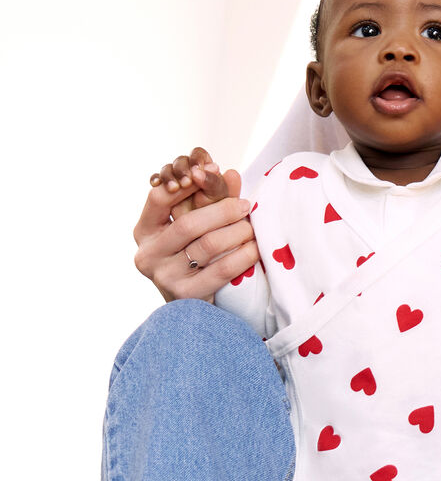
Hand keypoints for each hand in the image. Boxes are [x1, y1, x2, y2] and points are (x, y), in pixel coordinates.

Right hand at [135, 149, 258, 302]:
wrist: (192, 308)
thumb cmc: (195, 256)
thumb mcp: (197, 224)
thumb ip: (210, 198)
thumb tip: (230, 173)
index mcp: (145, 231)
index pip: (159, 198)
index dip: (186, 184)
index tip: (213, 173)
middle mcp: (148, 254)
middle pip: (188, 223)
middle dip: (223, 210)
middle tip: (245, 206)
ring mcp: (164, 277)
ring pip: (208, 245)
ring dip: (238, 232)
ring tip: (252, 228)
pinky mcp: (186, 296)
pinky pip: (222, 270)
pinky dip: (243, 256)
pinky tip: (254, 248)